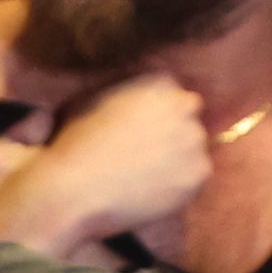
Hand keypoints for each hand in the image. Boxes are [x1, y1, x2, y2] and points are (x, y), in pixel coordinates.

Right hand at [0, 70, 213, 262]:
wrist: (73, 189)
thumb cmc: (72, 144)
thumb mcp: (93, 98)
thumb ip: (125, 90)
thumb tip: (133, 98)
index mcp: (158, 81)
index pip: (172, 94)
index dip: (156, 114)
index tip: (140, 131)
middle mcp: (183, 104)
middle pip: (188, 118)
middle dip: (172, 133)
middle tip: (144, 154)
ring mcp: (195, 139)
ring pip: (193, 149)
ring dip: (177, 160)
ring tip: (143, 176)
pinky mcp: (199, 173)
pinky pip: (194, 178)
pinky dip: (178, 186)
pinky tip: (150, 191)